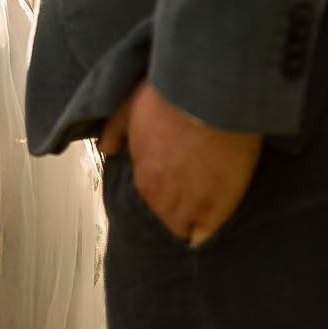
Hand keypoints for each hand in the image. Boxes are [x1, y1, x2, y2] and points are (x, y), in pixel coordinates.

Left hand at [100, 79, 261, 245]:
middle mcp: (161, 199)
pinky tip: (219, 209)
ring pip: (187, 230)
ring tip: (210, 199)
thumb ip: (115, 130)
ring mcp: (188, 207)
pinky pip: (207, 233)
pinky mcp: (216, 209)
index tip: (178, 179)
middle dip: (181, 206)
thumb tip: (107, 148)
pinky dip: (212, 225)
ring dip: (196, 217)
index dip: (166, 191)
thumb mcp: (130, 106)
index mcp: (143, 178)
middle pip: (168, 219)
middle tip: (198, 188)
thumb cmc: (170, 97)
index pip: (150, 201)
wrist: (208, 95)